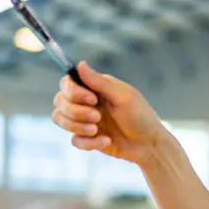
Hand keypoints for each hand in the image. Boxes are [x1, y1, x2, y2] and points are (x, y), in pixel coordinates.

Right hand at [52, 61, 170, 164]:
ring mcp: (85, 120)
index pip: (67, 83)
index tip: (92, 99)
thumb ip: (100, 82)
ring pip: (60, 119)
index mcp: (94, 88)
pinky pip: (74, 140)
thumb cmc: (140, 117)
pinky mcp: (87, 138)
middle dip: (76, 111)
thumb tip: (80, 64)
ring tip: (97, 130)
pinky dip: (89, 142)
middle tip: (98, 116)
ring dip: (77, 126)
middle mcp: (86, 102)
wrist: (149, 145)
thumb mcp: (123, 97)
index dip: (73, 92)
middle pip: (59, 101)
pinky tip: (107, 141)